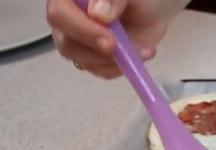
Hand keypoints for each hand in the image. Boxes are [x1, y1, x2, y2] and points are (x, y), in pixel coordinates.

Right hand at [46, 0, 186, 78]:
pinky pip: (100, 71)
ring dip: (115, 61)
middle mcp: (66, 20)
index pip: (60, 14)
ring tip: (144, 49)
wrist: (151, 12)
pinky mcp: (92, 60)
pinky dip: (122, 68)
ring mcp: (78, 42)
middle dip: (97, 52)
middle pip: (66, 44)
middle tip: (123, 51)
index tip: (109, 41)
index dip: (83, 30)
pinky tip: (141, 55)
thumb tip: (98, 14)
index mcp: (68, 0)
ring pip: (83, 61)